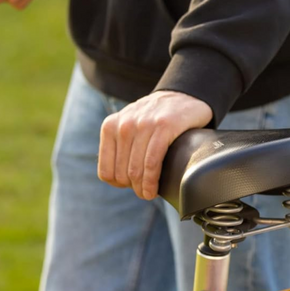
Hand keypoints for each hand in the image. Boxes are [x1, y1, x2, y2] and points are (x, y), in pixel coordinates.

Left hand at [98, 91, 213, 200]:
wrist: (182, 96)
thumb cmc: (156, 119)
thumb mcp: (130, 127)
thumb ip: (120, 147)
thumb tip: (118, 181)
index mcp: (110, 127)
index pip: (106, 171)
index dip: (119, 185)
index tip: (132, 186)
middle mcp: (124, 125)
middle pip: (122, 174)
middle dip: (134, 189)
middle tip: (145, 193)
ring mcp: (143, 125)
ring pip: (136, 170)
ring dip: (144, 189)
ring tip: (150, 194)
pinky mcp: (163, 127)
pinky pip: (152, 162)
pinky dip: (152, 180)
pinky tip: (155, 188)